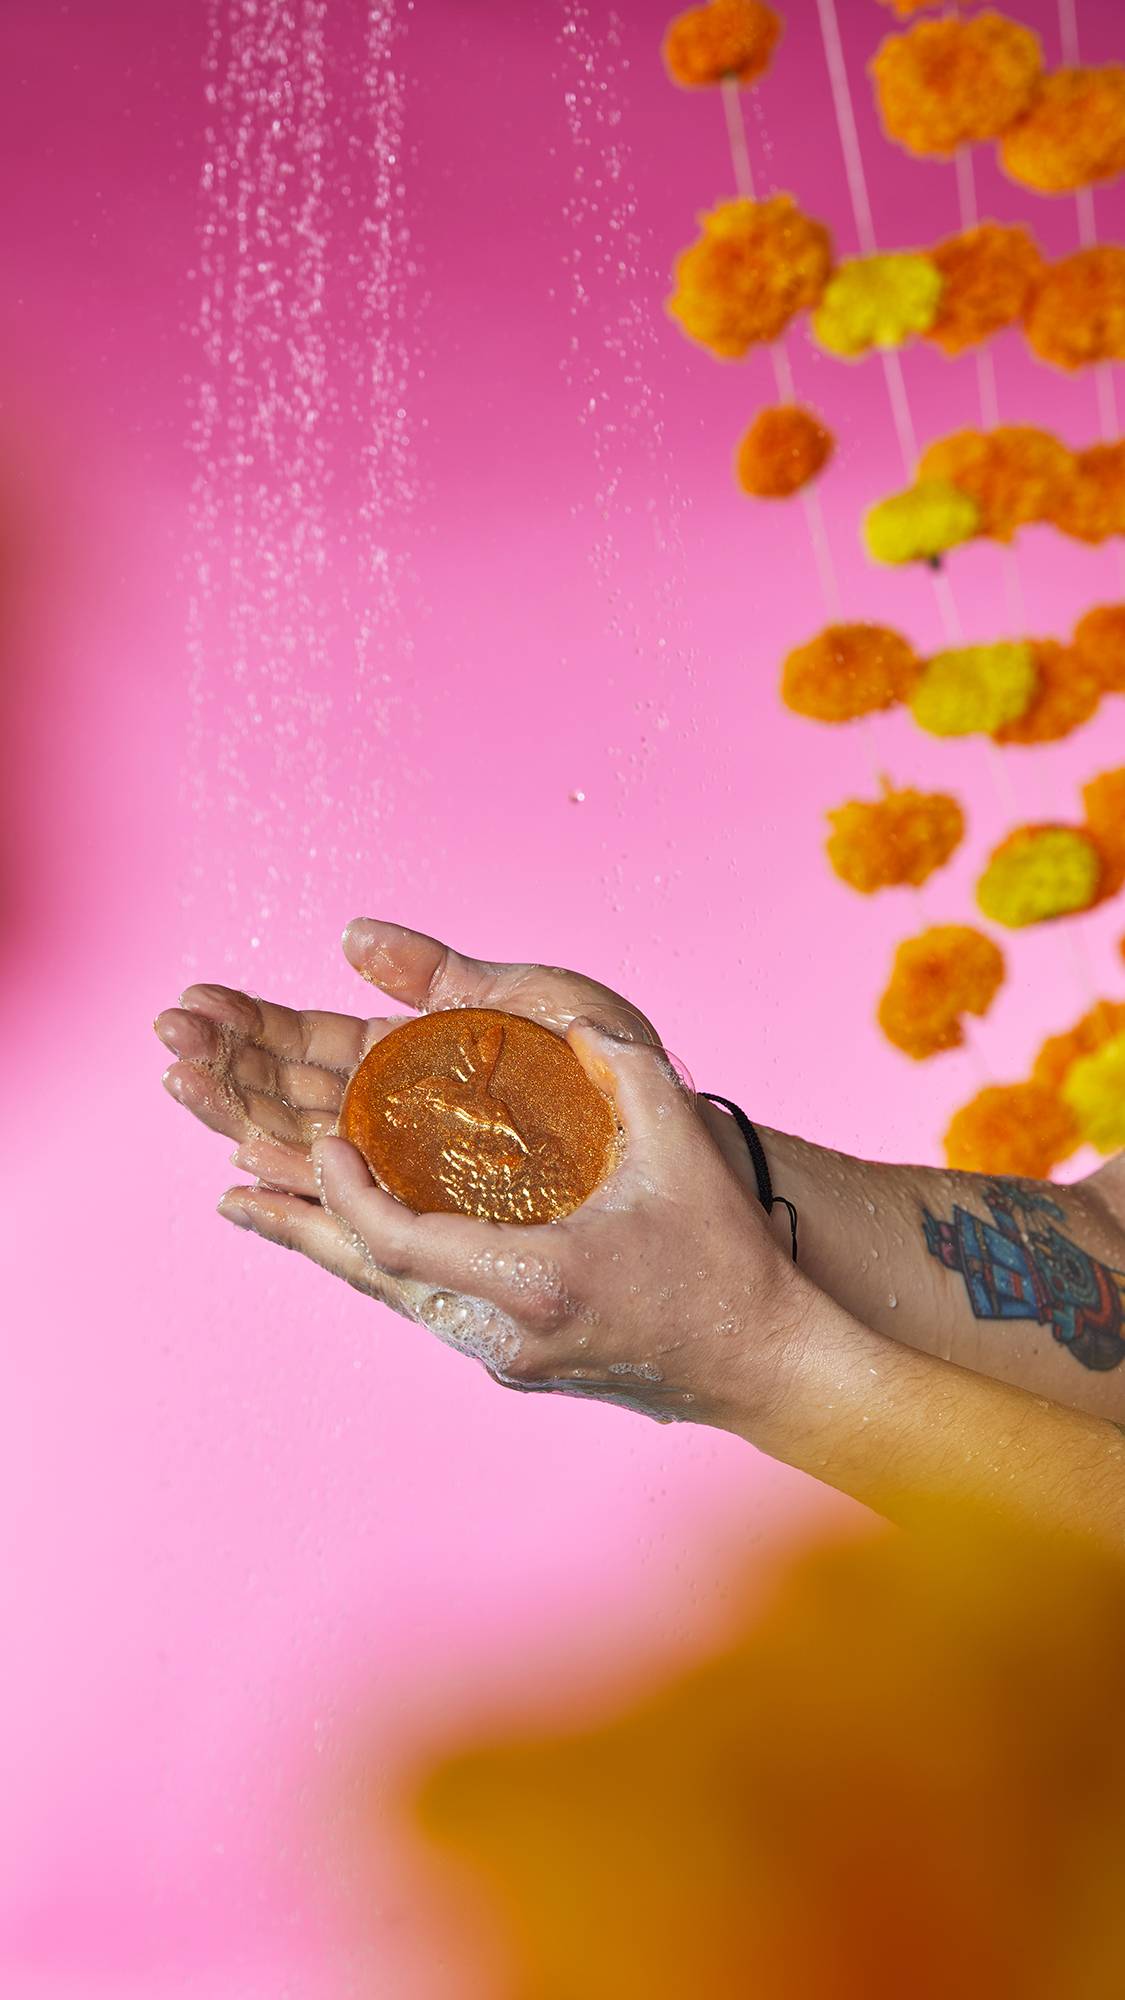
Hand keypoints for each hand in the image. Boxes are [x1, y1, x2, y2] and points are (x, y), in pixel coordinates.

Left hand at [154, 921, 796, 1425]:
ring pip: (393, 1296)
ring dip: (327, 1249)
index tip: (321, 1140)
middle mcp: (501, 1329)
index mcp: (532, 1278)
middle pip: (372, 1278)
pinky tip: (353, 1245)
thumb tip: (571, 1024)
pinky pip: (426, 1306)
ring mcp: (505, 1354)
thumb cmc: (726, 1258)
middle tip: (231, 1188)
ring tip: (255, 1212)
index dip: (343, 1192)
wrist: (762, 1361)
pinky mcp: (517, 1360)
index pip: (398, 1240)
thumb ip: (626, 1073)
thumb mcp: (682, 1151)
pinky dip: (379, 1267)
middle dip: (299, 1226)